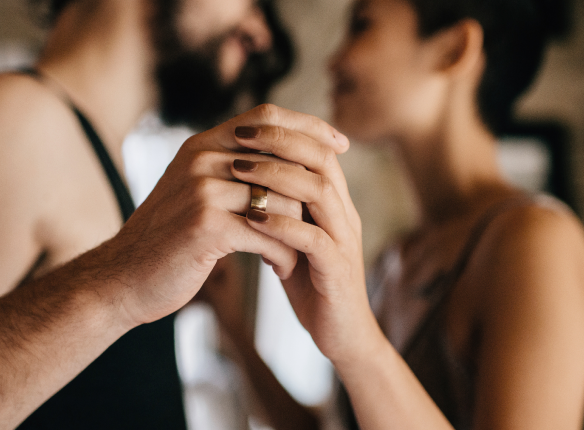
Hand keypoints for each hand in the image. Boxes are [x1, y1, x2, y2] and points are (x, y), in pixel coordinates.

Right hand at [100, 105, 349, 329]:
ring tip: (297, 252)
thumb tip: (281, 155)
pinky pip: (268, 233)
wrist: (123, 277)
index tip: (339, 144)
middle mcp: (202, 159)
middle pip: (282, 157)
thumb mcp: (192, 190)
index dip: (309, 125)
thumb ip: (228, 168)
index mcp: (201, 145)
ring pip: (281, 198)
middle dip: (312, 188)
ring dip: (297, 230)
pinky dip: (283, 253)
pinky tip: (282, 269)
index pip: (267, 116)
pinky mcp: (206, 225)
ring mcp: (203, 190)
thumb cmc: (168, 238)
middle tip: (327, 215)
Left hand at [228, 119, 377, 364]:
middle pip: (320, 159)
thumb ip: (280, 208)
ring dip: (276, 177)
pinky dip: (282, 225)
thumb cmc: (312, 283)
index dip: (283, 131)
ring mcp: (344, 240)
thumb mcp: (293, 238)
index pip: (316, 148)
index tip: (242, 125)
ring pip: (319, 192)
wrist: (341, 334)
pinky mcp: (338, 270)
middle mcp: (344, 214)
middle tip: (239, 136)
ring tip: (238, 170)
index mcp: (334, 203)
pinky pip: (314, 239)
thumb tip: (244, 180)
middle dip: (279, 141)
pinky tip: (251, 219)